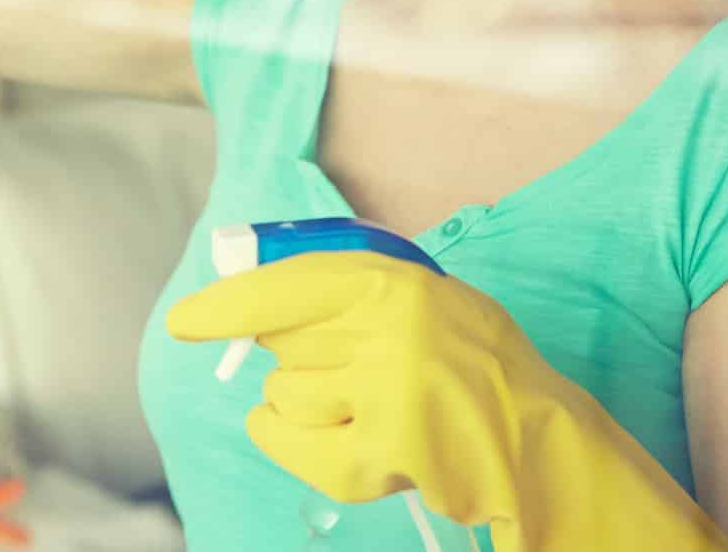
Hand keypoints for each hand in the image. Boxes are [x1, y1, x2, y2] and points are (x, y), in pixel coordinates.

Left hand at [169, 251, 727, 551]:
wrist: (540, 438)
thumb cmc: (476, 367)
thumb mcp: (424, 302)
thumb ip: (351, 296)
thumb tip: (257, 310)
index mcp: (393, 280)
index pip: (287, 282)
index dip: (228, 304)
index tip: (186, 322)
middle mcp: (388, 324)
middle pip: (282, 347)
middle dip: (298, 364)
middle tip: (356, 374)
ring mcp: (387, 385)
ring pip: (287, 397)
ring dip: (309, 410)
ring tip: (370, 411)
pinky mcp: (389, 443)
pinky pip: (303, 447)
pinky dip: (297, 448)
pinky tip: (333, 444)